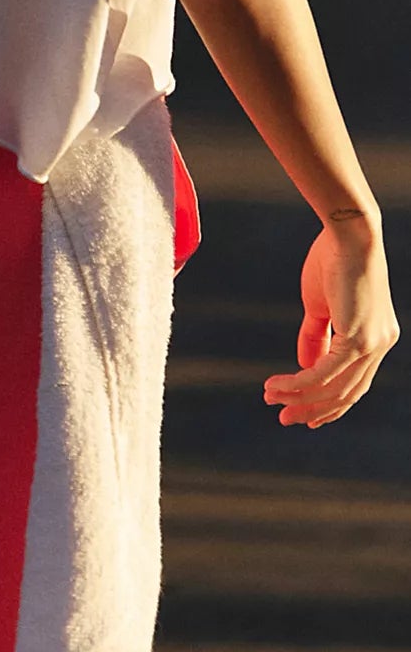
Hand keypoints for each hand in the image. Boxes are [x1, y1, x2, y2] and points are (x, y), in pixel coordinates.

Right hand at [263, 221, 399, 427]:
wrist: (348, 233)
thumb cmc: (333, 258)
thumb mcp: (320, 304)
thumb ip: (316, 336)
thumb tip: (303, 367)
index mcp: (376, 337)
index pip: (354, 381)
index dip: (329, 401)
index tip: (304, 413)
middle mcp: (380, 345)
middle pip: (347, 393)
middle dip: (314, 409)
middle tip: (285, 418)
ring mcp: (373, 344)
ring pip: (335, 388)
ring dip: (301, 398)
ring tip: (272, 399)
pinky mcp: (360, 339)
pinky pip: (325, 372)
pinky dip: (299, 383)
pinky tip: (278, 385)